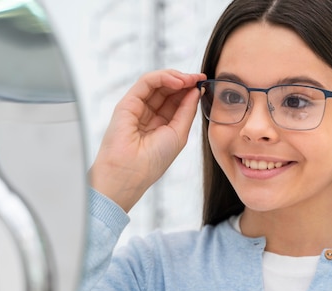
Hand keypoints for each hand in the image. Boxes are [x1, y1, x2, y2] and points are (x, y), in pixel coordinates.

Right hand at [90, 70, 206, 211]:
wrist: (131, 172)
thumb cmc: (153, 160)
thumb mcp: (179, 133)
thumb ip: (187, 111)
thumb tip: (196, 90)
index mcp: (161, 124)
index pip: (176, 100)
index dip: (190, 90)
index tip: (204, 83)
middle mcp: (148, 114)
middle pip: (168, 90)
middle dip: (184, 81)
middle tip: (199, 78)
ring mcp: (137, 107)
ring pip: (157, 83)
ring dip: (175, 77)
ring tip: (190, 79)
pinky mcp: (127, 103)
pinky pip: (145, 82)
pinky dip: (162, 78)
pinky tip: (177, 82)